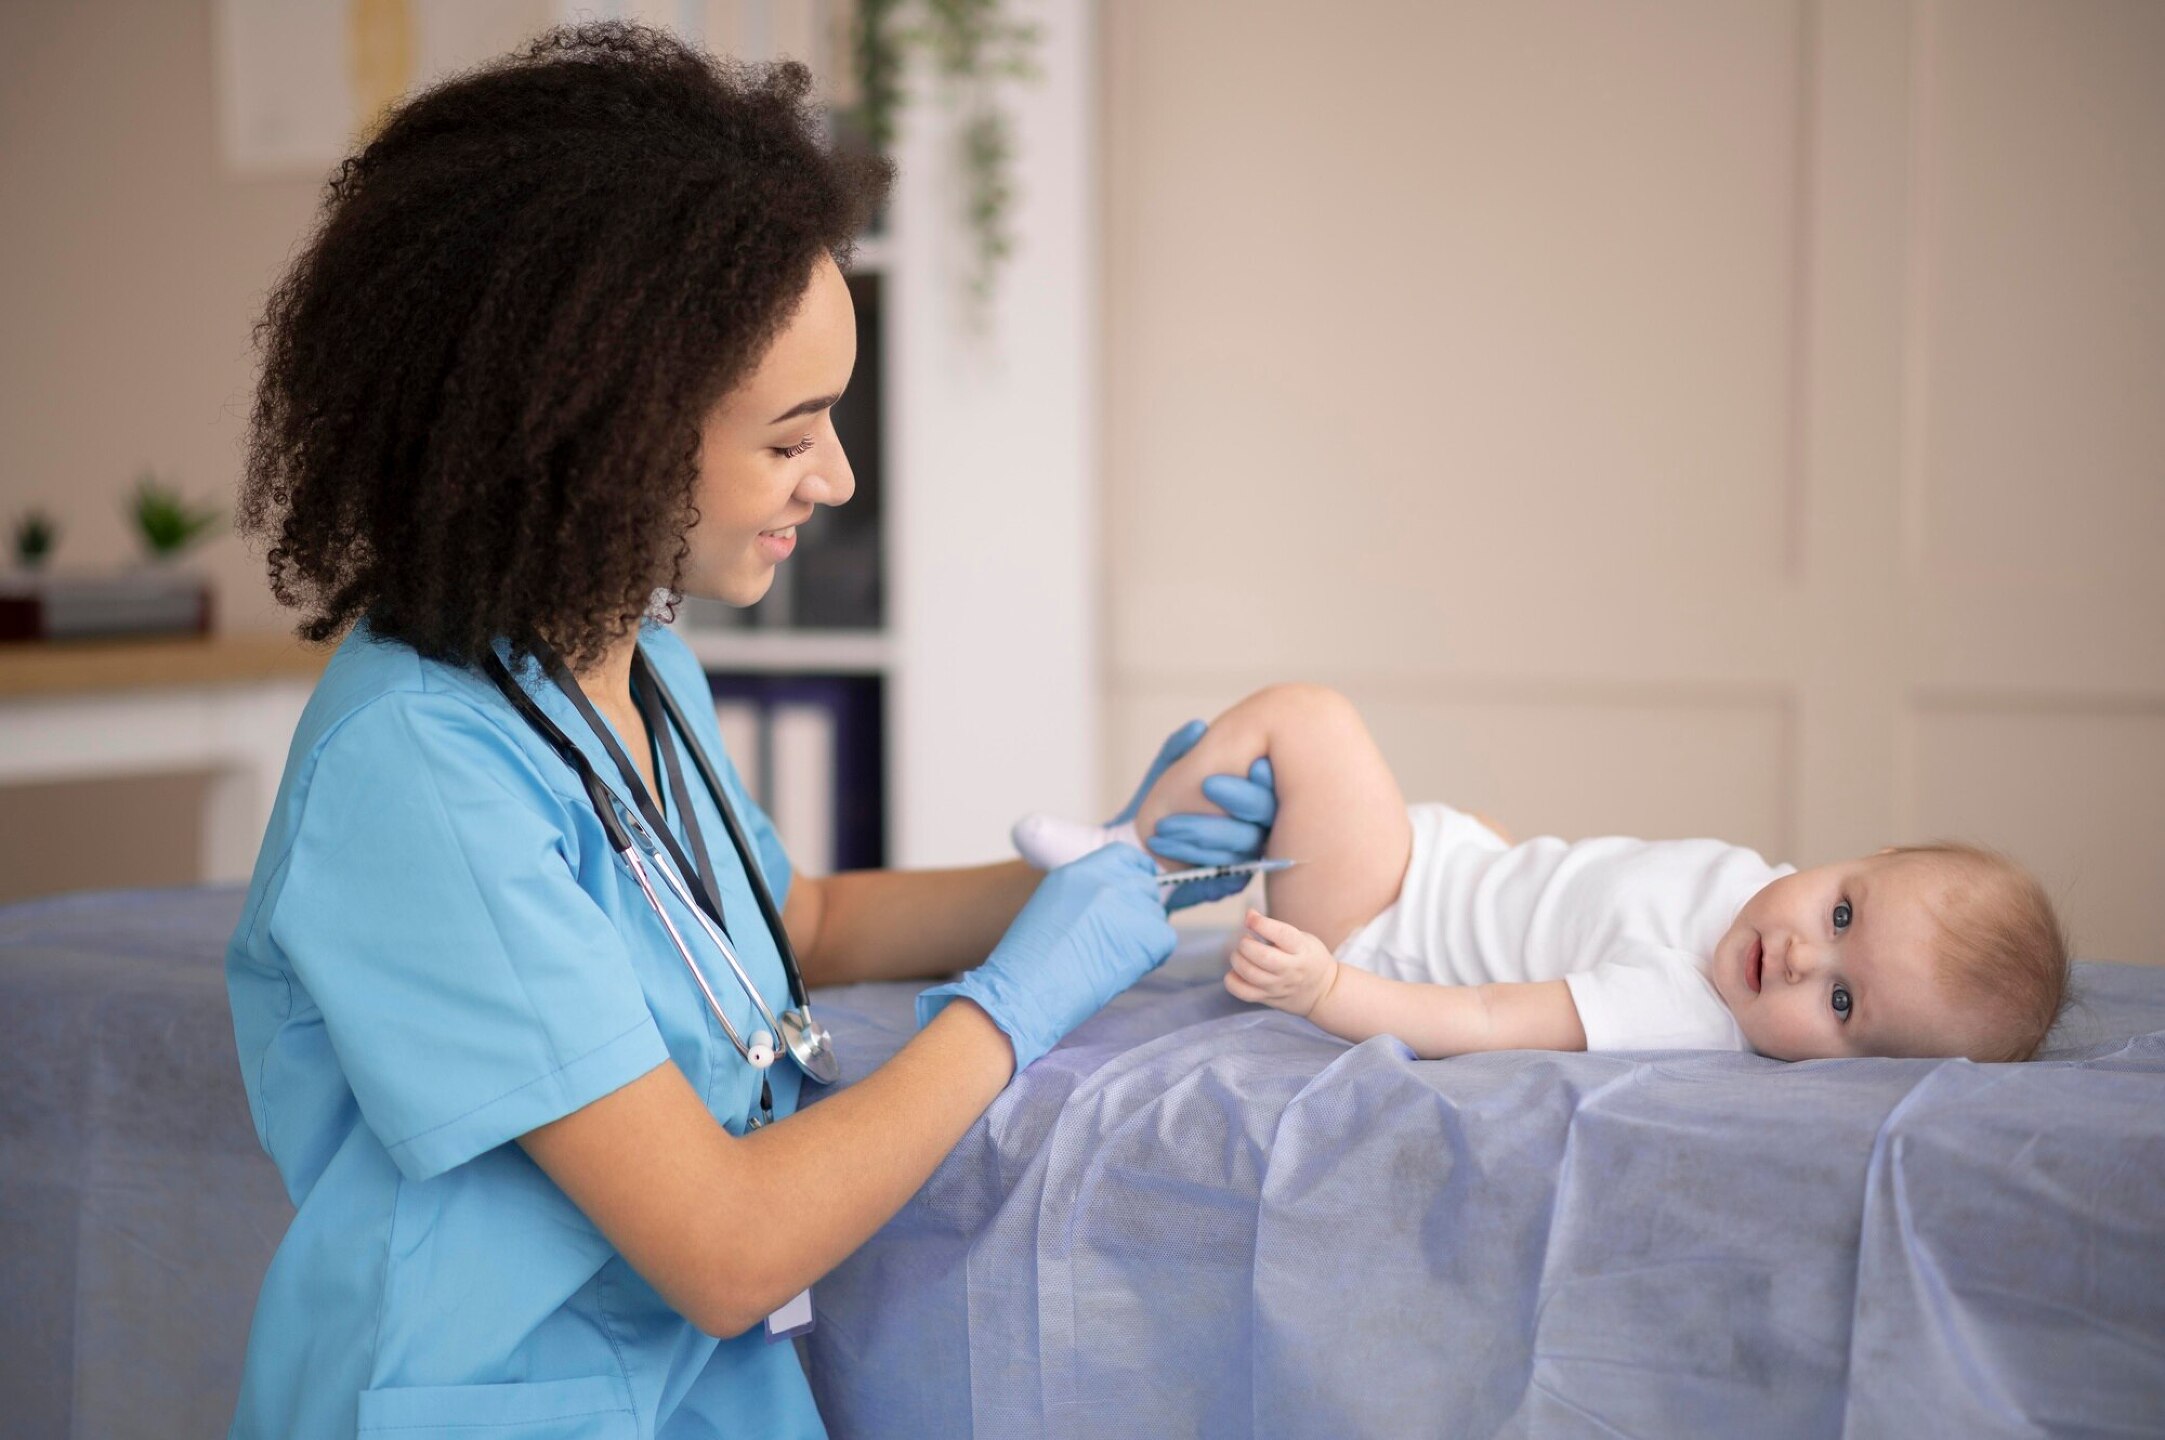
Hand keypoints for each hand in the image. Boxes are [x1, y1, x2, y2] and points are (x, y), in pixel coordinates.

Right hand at [917, 844, 1175, 1071]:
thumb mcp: (1052, 906)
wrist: (1026, 991)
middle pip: (1145, 887)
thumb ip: (1084, 894)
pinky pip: (1164, 942)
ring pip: (1155, 916)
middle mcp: (1109, 881)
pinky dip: (1150, 958)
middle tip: (1114, 940)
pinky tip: (1119, 970)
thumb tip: (1112, 905)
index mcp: (1081, 870)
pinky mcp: (1148, 936)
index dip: (1133, 877)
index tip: (1130, 897)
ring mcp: (1130, 907)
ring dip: (1141, 937)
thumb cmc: (1029, 962)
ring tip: (1109, 958)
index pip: (1127, 857)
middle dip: (1137, 912)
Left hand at [1114, 721, 1279, 909]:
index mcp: (1249, 790)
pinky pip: (1229, 875)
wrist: (1134, 847)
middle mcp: (1258, 822)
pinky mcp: (1233, 880)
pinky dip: (1198, 862)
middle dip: (1240, 797)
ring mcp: (1249, 853)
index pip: (1271, 781)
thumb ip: (1179, 747)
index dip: (1262, 774)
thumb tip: (1198, 728)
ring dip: (1204, 834)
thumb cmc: (1157, 802)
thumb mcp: (1164, 770)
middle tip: (1206, 786)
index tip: (1242, 766)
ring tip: (1163, 828)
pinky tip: (1169, 852)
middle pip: (1267, 810)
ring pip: (1246, 843)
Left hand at [1224, 909, 1337, 1017]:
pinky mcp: (1267, 998)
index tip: (1251, 917)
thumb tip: (1248, 915)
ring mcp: (1278, 987)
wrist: (1322, 992)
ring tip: (1241, 954)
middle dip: (1246, 944)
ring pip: (1250, 974)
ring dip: (1237, 959)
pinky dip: (1232, 980)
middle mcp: (1290, 970)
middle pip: (1262, 957)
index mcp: (1301, 950)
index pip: (1282, 935)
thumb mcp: (1302, 938)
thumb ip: (1276, 928)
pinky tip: (1236, 972)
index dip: (1261, 924)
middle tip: (1246, 940)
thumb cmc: (1308, 958)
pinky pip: (1243, 992)